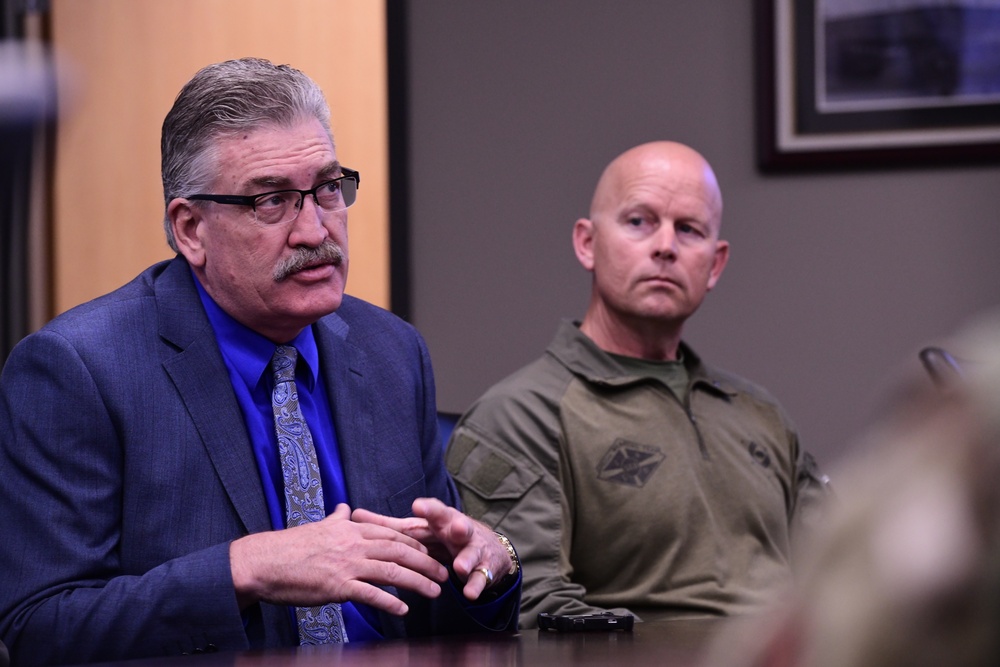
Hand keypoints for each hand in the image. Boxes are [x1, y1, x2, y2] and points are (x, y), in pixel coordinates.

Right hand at [230, 503, 448, 615]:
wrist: (263, 562)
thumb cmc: (289, 547)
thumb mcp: (318, 527)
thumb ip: (337, 519)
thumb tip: (345, 508)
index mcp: (351, 529)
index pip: (392, 533)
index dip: (416, 542)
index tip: (432, 550)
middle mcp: (354, 544)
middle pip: (400, 550)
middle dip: (426, 562)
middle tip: (443, 573)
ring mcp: (347, 565)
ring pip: (392, 571)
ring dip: (418, 582)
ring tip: (435, 592)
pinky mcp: (337, 586)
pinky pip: (371, 594)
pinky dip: (390, 602)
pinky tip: (404, 610)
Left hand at [354, 498, 515, 600]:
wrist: (484, 548)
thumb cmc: (442, 536)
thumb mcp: (417, 529)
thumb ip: (387, 525)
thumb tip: (353, 514)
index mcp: (440, 520)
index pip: (434, 511)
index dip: (428, 509)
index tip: (418, 505)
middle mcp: (458, 530)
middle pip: (457, 524)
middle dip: (457, 526)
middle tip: (455, 527)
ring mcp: (472, 549)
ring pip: (470, 552)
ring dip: (465, 559)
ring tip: (458, 567)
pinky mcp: (483, 568)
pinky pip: (479, 577)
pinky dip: (475, 584)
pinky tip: (469, 593)